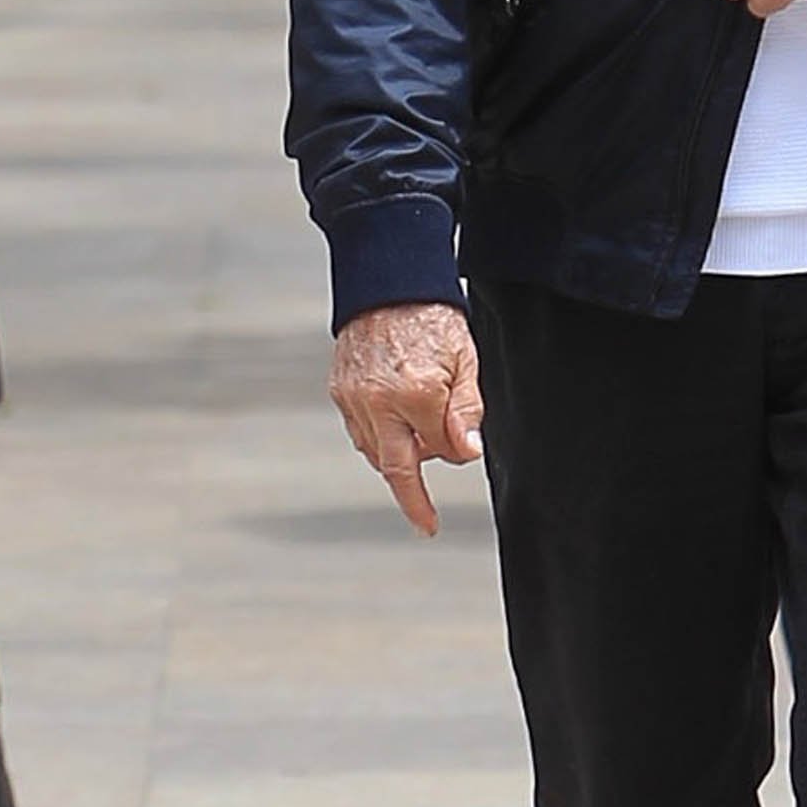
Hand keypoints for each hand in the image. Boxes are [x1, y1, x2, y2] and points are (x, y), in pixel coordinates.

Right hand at [331, 302, 482, 534]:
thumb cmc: (433, 318)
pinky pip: (359, 433)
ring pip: (375, 452)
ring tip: (420, 450)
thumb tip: (468, 453)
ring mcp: (353, 398)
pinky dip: (379, 441)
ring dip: (399, 460)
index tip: (465, 451)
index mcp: (417, 393)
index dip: (457, 449)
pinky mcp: (339, 391)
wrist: (388, 284)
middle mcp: (379, 402)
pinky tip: (396, 433)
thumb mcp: (466, 359)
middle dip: (412, 498)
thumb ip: (467, 410)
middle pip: (397, 467)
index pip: (441, 447)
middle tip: (426, 523)